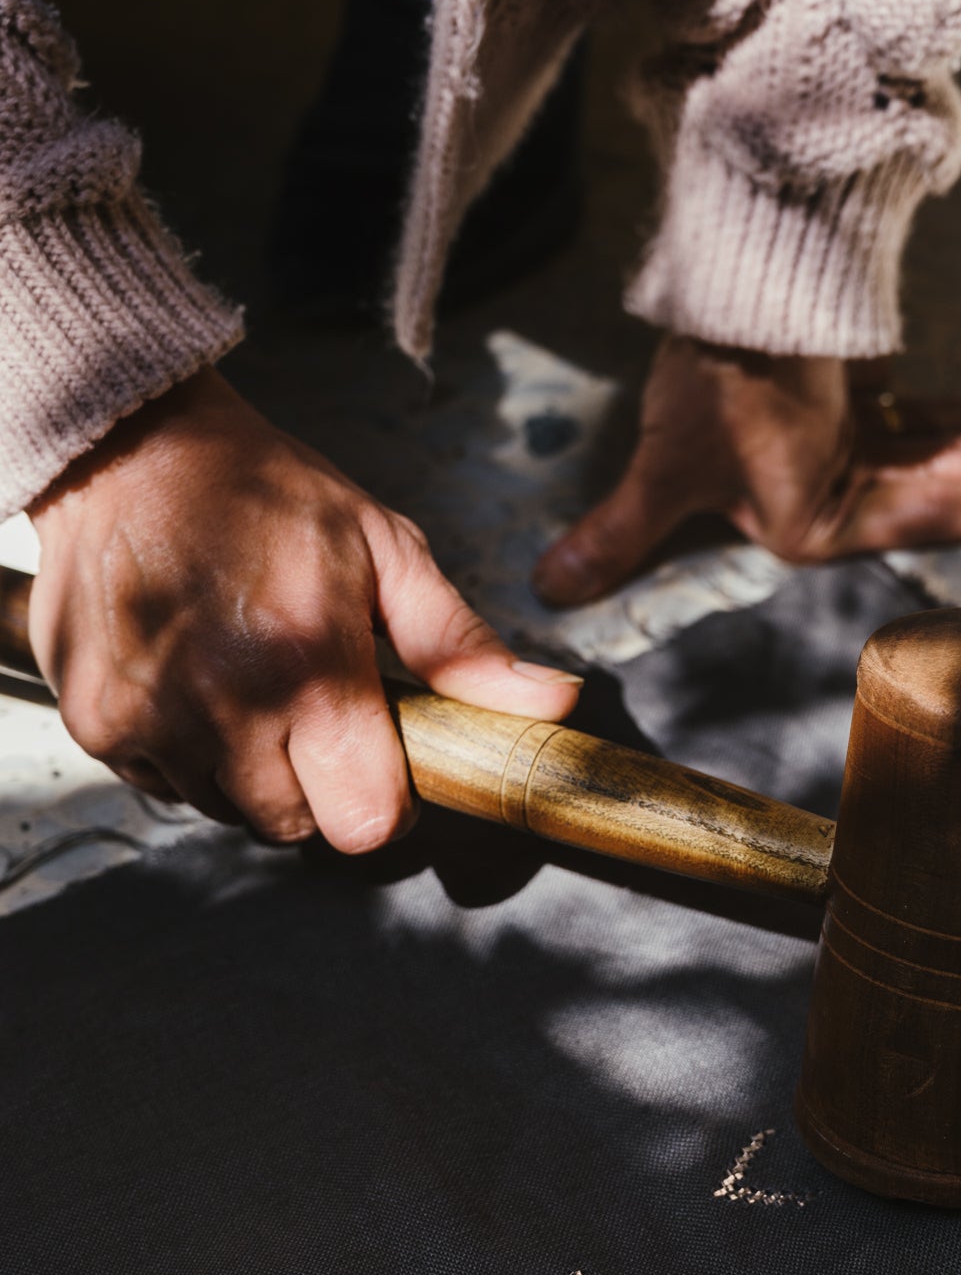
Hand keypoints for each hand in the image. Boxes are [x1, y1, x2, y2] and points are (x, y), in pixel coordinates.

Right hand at [28, 367, 581, 851]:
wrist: (129, 449)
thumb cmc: (266, 494)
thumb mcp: (383, 549)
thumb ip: (458, 642)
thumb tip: (550, 699)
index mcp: (308, 667)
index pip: (365, 821)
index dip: (383, 799)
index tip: (379, 758)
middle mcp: (223, 706)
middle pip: (295, 824)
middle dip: (314, 783)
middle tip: (306, 706)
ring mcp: (150, 720)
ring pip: (226, 808)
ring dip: (244, 767)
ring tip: (245, 680)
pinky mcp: (96, 723)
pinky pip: (162, 783)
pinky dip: (183, 749)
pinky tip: (190, 678)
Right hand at [532, 336, 960, 606]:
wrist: (715, 280)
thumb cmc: (700, 382)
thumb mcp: (669, 470)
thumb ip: (622, 535)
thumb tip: (545, 587)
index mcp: (795, 515)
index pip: (906, 521)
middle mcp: (825, 481)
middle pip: (940, 486)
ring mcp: (843, 434)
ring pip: (944, 450)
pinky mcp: (854, 392)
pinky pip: (926, 412)